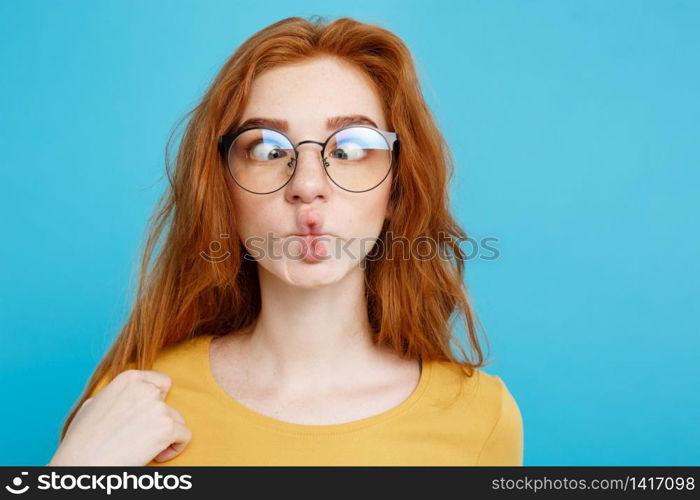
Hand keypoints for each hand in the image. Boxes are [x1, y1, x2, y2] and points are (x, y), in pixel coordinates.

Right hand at [48, 370, 191, 465]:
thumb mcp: (93, 405)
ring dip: (165, 434)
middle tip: (141, 436)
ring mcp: (159, 407)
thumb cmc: (81, 441)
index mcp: (129, 379)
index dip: (156, 401)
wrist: (81, 464)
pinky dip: (175, 448)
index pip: (160, 382)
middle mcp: (146, 389)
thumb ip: (116, 396)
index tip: (146, 416)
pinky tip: (157, 456)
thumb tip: (124, 397)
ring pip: (177, 420)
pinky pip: (185, 436)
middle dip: (158, 419)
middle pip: (168, 403)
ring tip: (145, 448)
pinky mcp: (167, 428)